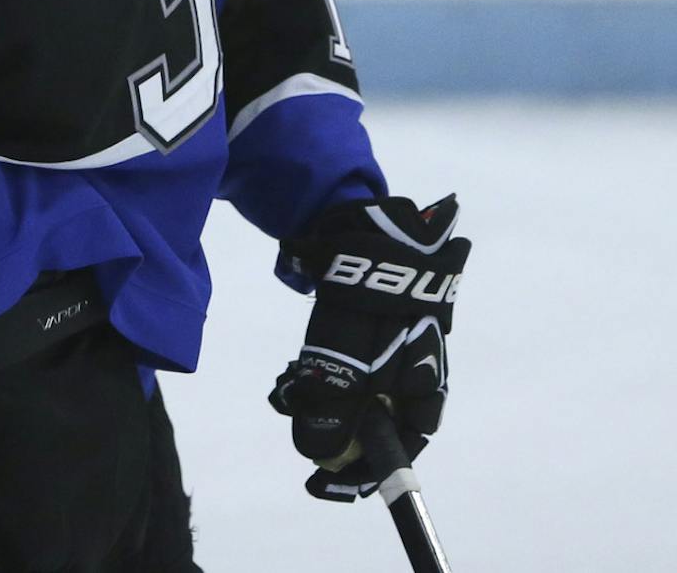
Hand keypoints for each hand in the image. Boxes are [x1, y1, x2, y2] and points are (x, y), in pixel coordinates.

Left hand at [269, 193, 469, 501]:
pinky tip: (290, 373)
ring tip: (284, 392)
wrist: (365, 226)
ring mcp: (389, 350)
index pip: (399, 449)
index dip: (365, 472)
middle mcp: (412, 374)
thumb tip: (316, 455)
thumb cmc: (368, 295)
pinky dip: (316, 375)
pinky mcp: (364, 328)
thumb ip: (334, 407)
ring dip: (317, 400)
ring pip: (351, 395)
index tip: (323, 483)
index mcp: (425, 390)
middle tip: (294, 427)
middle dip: (330, 432)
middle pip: (371, 424)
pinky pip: (340, 367)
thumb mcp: (348, 356)